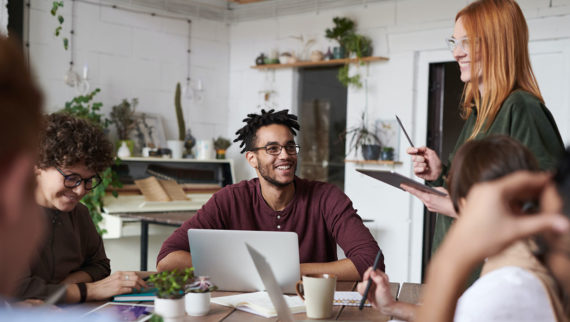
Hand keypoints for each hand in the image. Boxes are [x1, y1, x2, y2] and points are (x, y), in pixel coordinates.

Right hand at [87, 271, 146, 300]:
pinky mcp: (117, 290)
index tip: (144, 281)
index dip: (140, 278)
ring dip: (138, 287)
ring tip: (139, 290)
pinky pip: (129, 290)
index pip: (134, 273)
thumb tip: (132, 281)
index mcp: (119, 273)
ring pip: (134, 283)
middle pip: (136, 277)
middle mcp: (120, 276)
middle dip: (142, 282)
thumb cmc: (103, 285)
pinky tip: (132, 292)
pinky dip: (132, 291)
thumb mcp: (114, 277)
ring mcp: (119, 283)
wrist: (93, 289)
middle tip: (144, 286)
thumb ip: (122, 278)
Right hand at [356, 267, 394, 312]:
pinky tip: (367, 295)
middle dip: (365, 284)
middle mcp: (375, 279)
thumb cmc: (386, 299)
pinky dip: (362, 292)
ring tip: (369, 294)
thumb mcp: (383, 288)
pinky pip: (360, 288)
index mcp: (381, 277)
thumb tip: (372, 271)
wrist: (384, 307)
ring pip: (361, 282)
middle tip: (368, 289)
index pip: (372, 269)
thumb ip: (378, 279)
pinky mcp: (367, 289)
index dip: (368, 273)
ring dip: (363, 289)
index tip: (367, 279)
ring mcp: (371, 284)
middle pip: (365, 276)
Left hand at [401, 184, 456, 216]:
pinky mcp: (432, 209)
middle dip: (412, 189)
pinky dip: (425, 197)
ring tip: (413, 187)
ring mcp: (429, 207)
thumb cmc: (451, 200)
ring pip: (422, 198)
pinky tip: (424, 194)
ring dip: (419, 193)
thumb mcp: (441, 190)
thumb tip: (429, 189)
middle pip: (418, 195)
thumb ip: (433, 189)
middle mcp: (427, 203)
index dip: (408, 188)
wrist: (457, 210)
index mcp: (429, 198)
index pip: (415, 191)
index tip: (402, 184)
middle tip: (405, 184)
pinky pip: (427, 201)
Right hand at [407, 147, 441, 180]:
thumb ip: (423, 148)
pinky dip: (422, 169)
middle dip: (420, 158)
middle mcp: (417, 159)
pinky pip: (415, 169)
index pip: (410, 150)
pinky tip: (425, 169)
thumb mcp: (432, 153)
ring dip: (423, 164)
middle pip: (413, 157)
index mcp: (419, 154)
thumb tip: (417, 148)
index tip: (416, 150)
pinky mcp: (416, 172)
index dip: (411, 150)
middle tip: (425, 160)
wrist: (439, 172)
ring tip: (427, 166)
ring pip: (415, 164)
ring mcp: (416, 166)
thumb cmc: (436, 163)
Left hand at [443, 171, 569, 260]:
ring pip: (507, 192)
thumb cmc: (481, 240)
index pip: (522, 178)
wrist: (458, 252)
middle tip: (550, 193)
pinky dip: (512, 203)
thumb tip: (562, 223)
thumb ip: (542, 224)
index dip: (540, 179)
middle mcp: (484, 189)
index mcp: (493, 190)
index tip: (553, 179)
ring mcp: (479, 196)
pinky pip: (498, 199)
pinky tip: (522, 212)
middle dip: (533, 189)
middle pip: (515, 184)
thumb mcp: (517, 231)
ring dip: (523, 197)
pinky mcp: (476, 205)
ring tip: (540, 203)